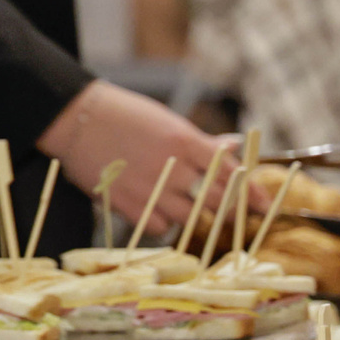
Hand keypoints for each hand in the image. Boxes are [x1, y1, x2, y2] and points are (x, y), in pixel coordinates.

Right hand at [35, 80, 233, 233]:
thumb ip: (199, 141)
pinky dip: (163, 222)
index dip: (251, 191)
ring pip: (189, 217)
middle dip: (231, 210)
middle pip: (216, 200)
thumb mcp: (166, 121)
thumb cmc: (123, 114)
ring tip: (188, 207)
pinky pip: (159, 226)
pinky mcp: (126, 203)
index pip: (230, 172)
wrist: (76, 118)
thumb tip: (231, 148)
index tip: (263, 204)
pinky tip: (157, 210)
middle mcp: (171, 167)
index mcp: (184, 140)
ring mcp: (149, 188)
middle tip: (235, 214)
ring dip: (195, 215)